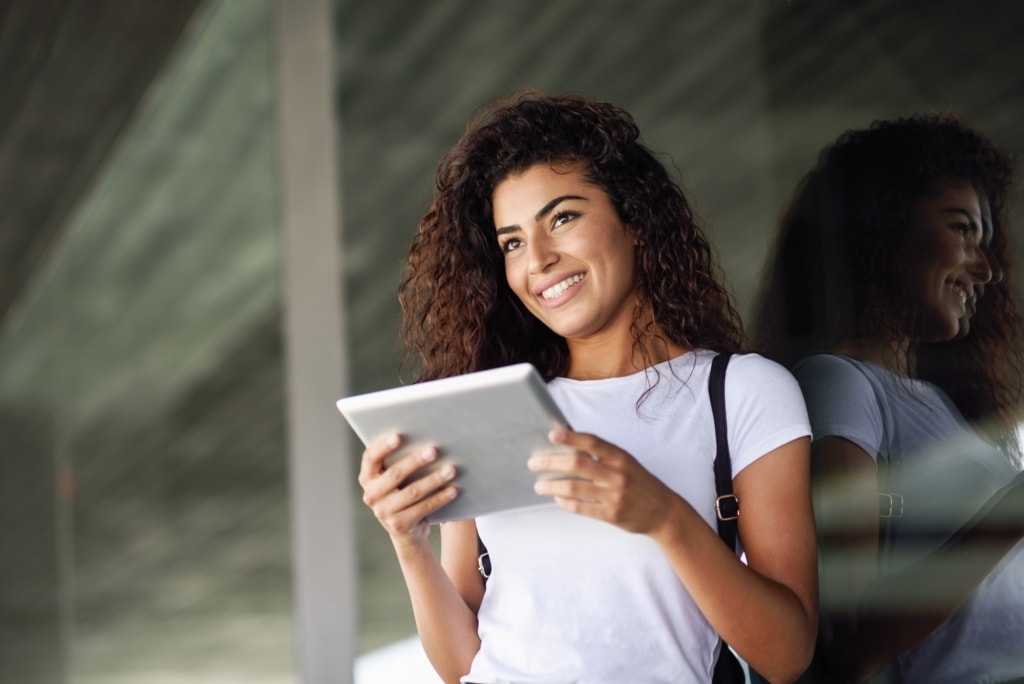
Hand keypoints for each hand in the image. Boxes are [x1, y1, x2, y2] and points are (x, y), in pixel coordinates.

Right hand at [357, 433, 458, 546]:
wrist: (405, 528)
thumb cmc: (402, 490)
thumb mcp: (396, 477)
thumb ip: (400, 459)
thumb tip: (425, 438)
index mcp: (367, 477)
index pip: (370, 458)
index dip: (383, 446)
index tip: (399, 436)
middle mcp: (371, 495)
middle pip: (394, 474)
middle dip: (416, 461)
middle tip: (434, 450)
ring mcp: (383, 512)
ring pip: (412, 491)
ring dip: (434, 479)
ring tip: (451, 469)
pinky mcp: (399, 525)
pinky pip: (423, 508)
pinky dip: (440, 498)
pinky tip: (453, 490)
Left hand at [527, 428, 675, 534]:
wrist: (664, 511)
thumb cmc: (640, 482)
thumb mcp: (626, 462)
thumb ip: (602, 454)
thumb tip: (568, 443)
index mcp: (620, 457)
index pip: (592, 443)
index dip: (571, 437)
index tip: (552, 434)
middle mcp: (617, 474)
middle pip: (577, 464)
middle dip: (551, 463)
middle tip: (534, 463)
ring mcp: (614, 495)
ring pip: (574, 488)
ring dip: (552, 486)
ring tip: (539, 486)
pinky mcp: (611, 515)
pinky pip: (581, 508)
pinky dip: (565, 502)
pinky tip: (558, 499)